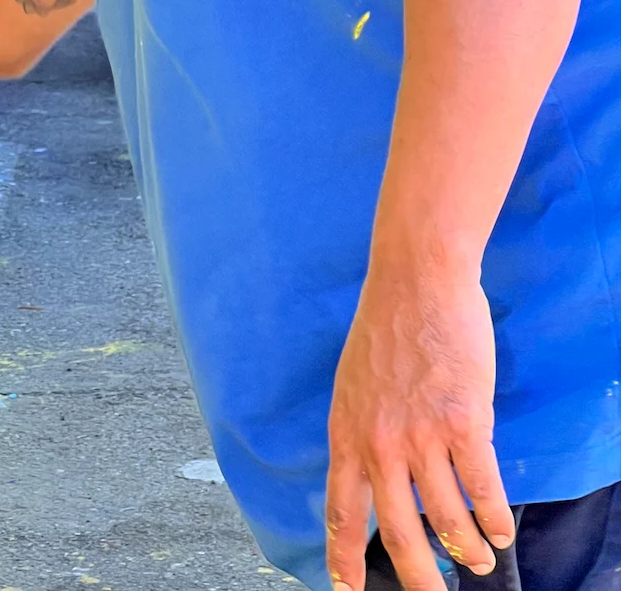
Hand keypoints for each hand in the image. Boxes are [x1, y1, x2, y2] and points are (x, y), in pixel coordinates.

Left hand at [325, 262, 514, 590]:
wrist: (417, 280)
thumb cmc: (386, 327)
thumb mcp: (353, 385)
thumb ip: (363, 431)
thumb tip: (377, 476)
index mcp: (346, 432)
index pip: (340, 510)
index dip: (343, 556)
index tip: (346, 589)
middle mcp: (379, 443)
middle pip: (397, 532)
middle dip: (418, 578)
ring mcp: (422, 435)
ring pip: (445, 518)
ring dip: (465, 548)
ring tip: (478, 562)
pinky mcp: (465, 422)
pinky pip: (482, 488)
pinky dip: (493, 518)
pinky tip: (499, 531)